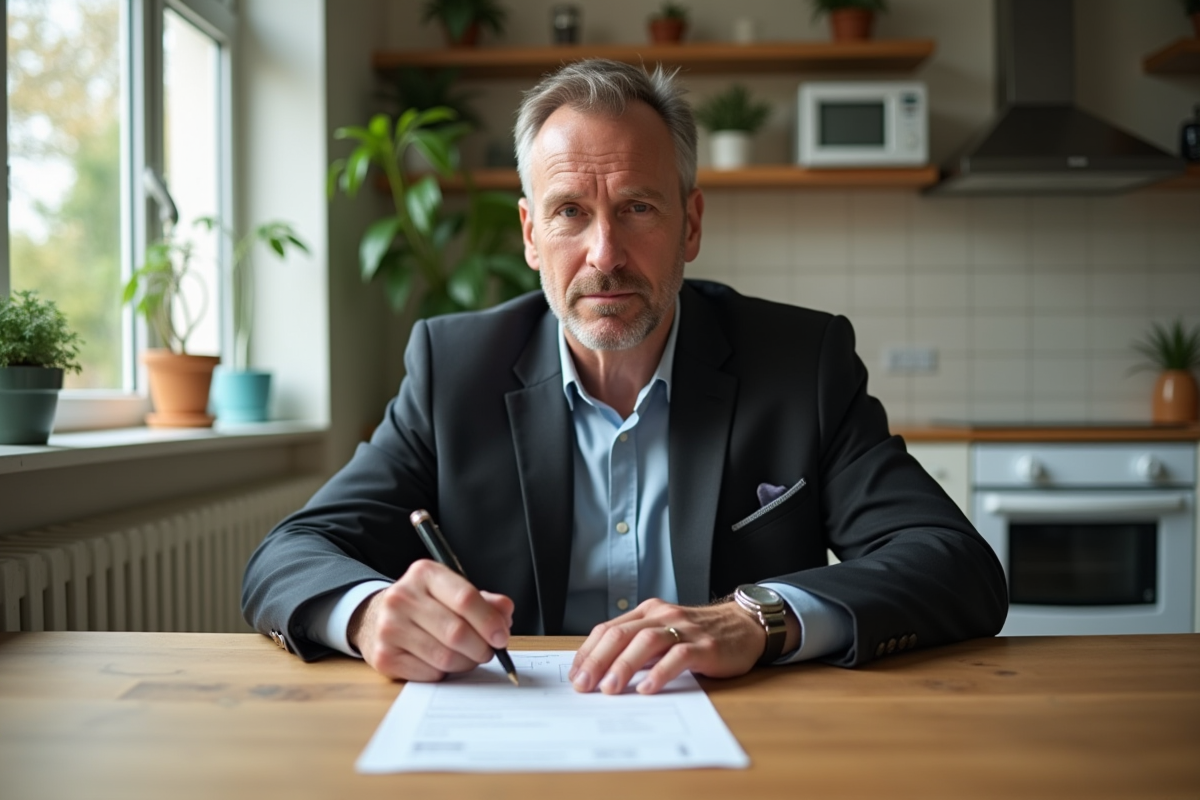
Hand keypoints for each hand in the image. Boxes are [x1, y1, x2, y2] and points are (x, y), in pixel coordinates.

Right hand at [348, 559, 513, 681]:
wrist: (376, 616)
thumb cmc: (425, 605)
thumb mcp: (452, 591)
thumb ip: (483, 601)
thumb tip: (504, 614)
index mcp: (424, 574)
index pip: (465, 598)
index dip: (489, 621)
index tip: (502, 636)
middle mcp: (402, 597)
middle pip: (457, 632)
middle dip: (481, 648)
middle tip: (488, 652)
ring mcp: (389, 628)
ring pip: (445, 657)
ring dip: (466, 663)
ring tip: (468, 657)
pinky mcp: (384, 656)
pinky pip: (429, 674)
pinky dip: (444, 673)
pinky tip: (441, 662)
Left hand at [568, 598, 774, 695]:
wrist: (743, 626)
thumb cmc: (699, 635)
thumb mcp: (664, 634)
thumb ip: (638, 647)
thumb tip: (602, 673)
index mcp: (648, 612)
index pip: (608, 629)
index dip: (588, 652)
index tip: (575, 675)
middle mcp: (662, 616)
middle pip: (622, 634)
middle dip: (598, 661)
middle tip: (584, 685)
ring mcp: (684, 630)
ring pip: (646, 642)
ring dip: (624, 666)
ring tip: (609, 689)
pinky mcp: (705, 646)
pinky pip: (679, 656)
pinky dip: (660, 672)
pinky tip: (647, 688)